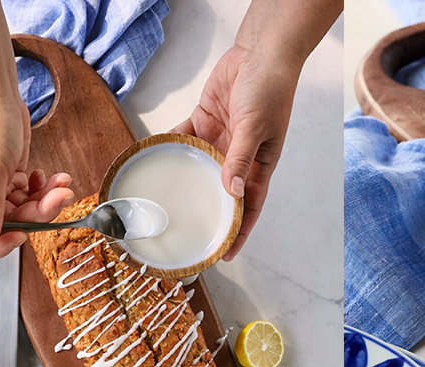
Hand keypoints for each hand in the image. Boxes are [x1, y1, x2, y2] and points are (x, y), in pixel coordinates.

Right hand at [0, 93, 73, 258]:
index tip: (23, 233)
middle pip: (9, 225)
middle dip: (38, 214)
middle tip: (59, 198)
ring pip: (25, 210)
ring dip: (47, 200)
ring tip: (62, 184)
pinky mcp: (10, 176)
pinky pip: (31, 194)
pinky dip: (44, 188)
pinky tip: (51, 177)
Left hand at [172, 44, 300, 260]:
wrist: (261, 54)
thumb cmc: (270, 92)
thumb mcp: (257, 129)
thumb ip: (242, 160)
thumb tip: (232, 191)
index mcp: (260, 165)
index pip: (249, 206)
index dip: (239, 231)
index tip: (226, 253)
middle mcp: (239, 157)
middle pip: (221, 192)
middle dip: (207, 212)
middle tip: (187, 232)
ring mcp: (221, 139)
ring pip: (199, 167)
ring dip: (184, 179)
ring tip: (163, 198)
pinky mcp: (205, 120)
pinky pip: (184, 138)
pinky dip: (170, 145)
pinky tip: (154, 154)